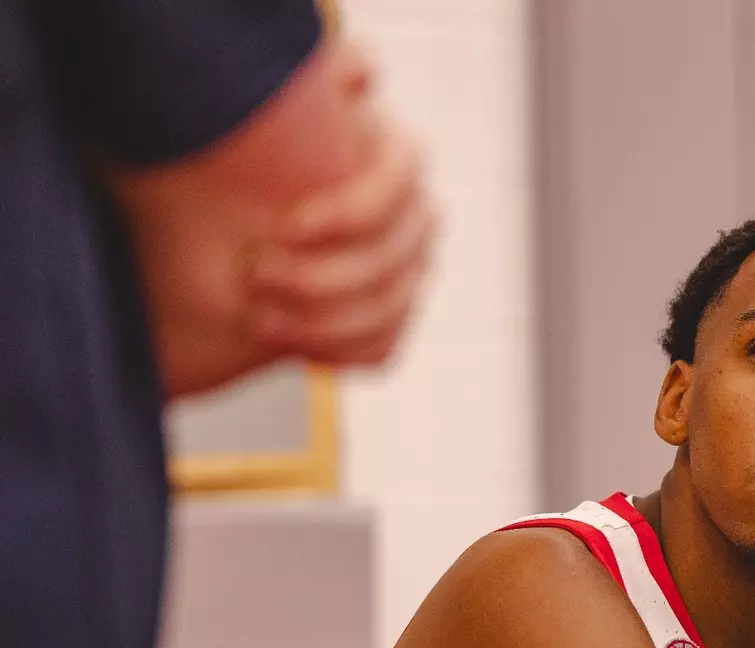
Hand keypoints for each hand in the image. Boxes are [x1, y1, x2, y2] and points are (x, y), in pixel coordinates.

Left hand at [246, 102, 435, 365]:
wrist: (221, 225)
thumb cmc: (245, 159)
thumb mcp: (272, 111)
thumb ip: (323, 82)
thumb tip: (364, 71)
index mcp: (398, 159)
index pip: (401, 185)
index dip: (351, 211)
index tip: (288, 224)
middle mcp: (415, 218)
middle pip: (396, 259)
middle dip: (323, 277)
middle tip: (255, 272)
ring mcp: (408, 273)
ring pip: (389, 309)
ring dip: (321, 321)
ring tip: (257, 314)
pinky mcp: (389, 320)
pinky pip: (382, 348)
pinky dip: (335, 350)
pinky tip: (288, 339)